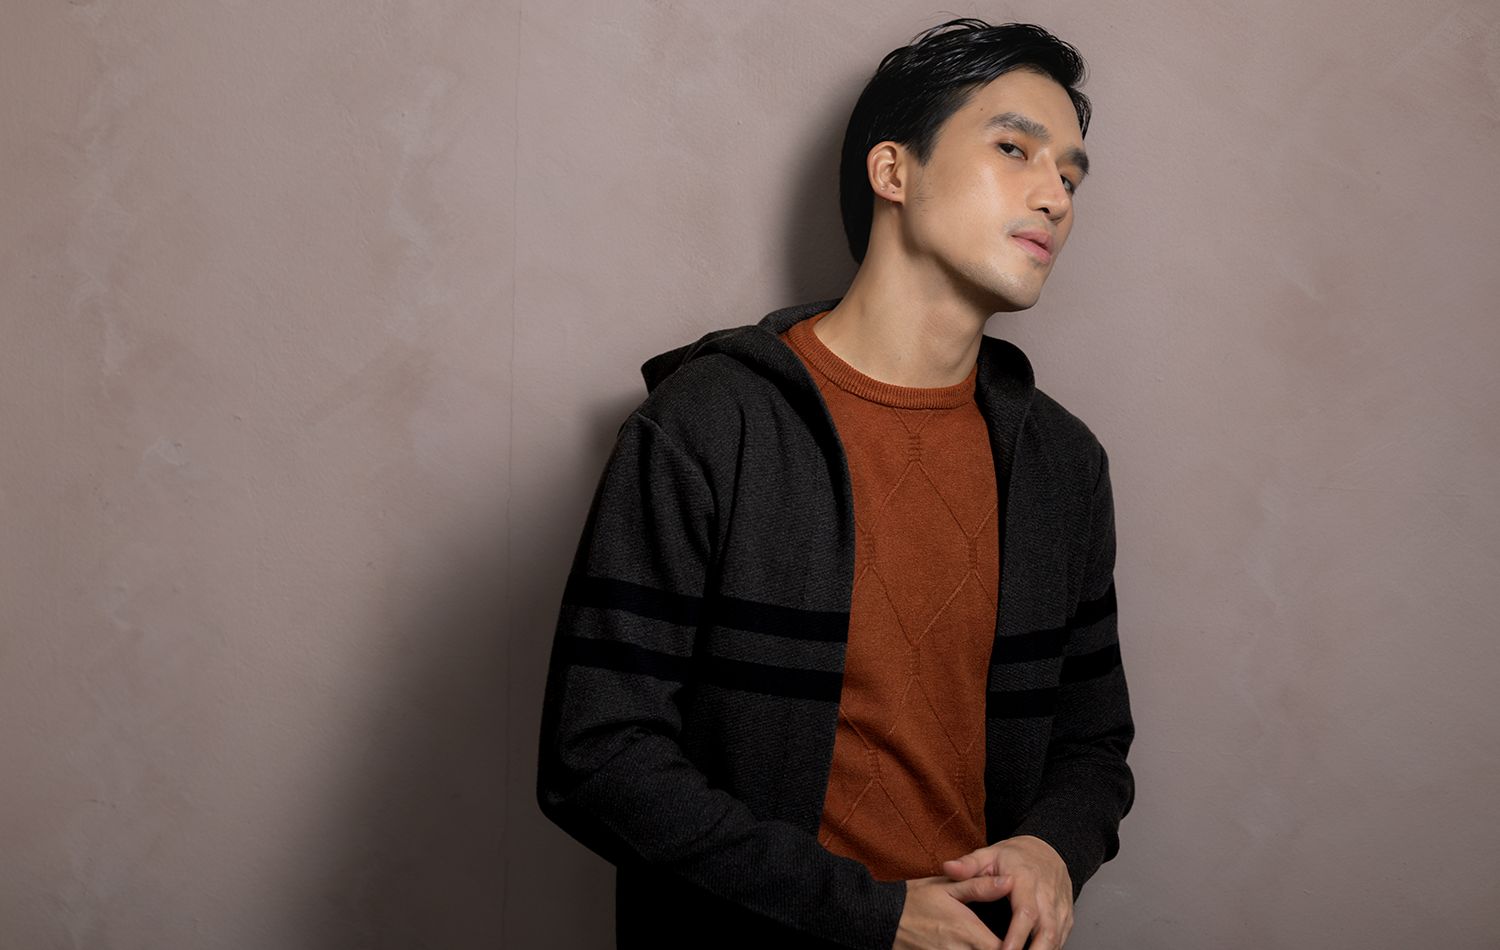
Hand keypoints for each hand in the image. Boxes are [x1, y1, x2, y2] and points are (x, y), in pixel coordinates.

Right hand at [893, 874, 1009, 949]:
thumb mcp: (947, 887)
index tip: (1018, 939)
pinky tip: (967, 947)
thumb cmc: (915, 900)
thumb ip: (980, 886)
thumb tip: (1010, 881)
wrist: (881, 918)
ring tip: (985, 942)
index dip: (1014, 946)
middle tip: (1007, 941)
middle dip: (1002, 949)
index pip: (1005, 949)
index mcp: (968, 931)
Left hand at [942, 836, 1073, 949]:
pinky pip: (1061, 938)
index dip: (1016, 936)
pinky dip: (1049, 949)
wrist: (1047, 850)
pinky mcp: (1066, 916)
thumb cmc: (1014, 856)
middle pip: (1047, 931)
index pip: (1025, 912)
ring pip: (1056, 937)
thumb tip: (947, 868)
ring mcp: (1059, 907)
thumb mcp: (989, 854)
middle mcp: (1047, 895)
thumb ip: (968, 864)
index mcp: (1026, 880)